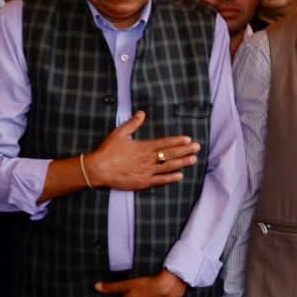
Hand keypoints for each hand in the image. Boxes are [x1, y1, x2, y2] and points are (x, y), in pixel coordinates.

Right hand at [84, 111, 199, 190]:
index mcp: (143, 147)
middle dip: (185, 150)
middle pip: (170, 154)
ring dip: (182, 163)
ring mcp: (147, 172)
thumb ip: (133, 124)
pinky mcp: (143, 182)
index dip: (177, 141)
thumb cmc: (108, 151)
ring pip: (168, 167)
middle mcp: (148, 159)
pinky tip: (180, 176)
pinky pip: (160, 181)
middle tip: (197, 148)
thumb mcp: (119, 133)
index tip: (188, 139)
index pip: (164, 143)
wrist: (99, 169)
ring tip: (193, 160)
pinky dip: (171, 178)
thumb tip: (142, 113)